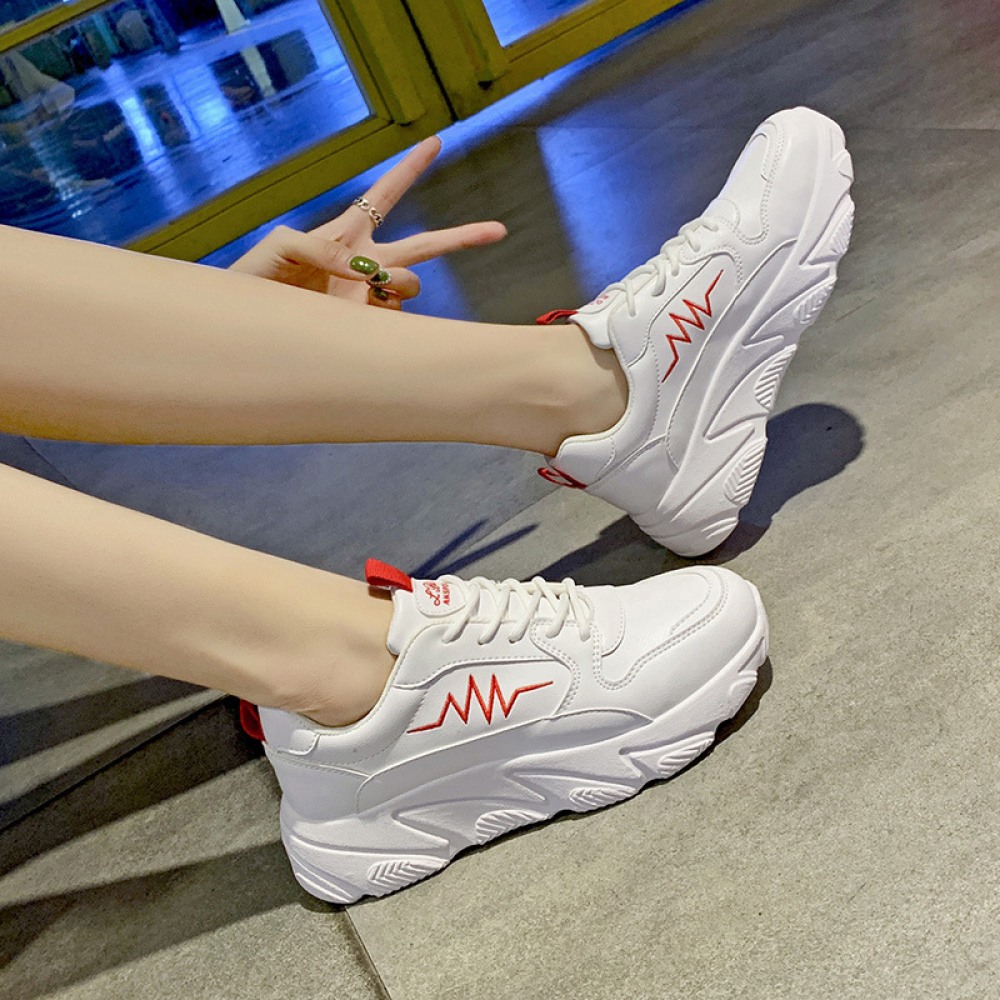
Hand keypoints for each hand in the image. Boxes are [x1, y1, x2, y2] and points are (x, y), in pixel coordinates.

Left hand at [229, 137, 506, 308]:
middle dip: (463, 237)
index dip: (410, 168)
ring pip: (413, 285)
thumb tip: (363, 272)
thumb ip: (320, 246)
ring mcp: (372, 298)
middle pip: (425, 246)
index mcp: (348, 234)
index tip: (435, 141)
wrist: (250, 326)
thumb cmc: (258, 278)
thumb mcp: (281, 247)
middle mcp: (368, 264)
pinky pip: (395, 322)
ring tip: (366, 290)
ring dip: (400, 283)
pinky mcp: (369, 328)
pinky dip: (387, 320)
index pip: (384, 194)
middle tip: (499, 231)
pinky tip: (356, 319)